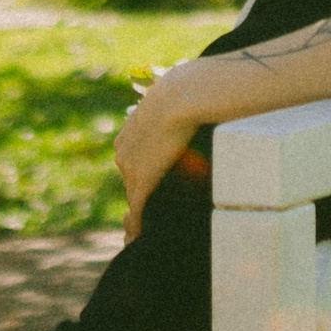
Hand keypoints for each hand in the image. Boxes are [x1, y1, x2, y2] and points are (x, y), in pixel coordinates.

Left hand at [115, 57, 216, 236]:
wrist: (186, 94)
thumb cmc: (193, 89)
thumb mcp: (182, 95)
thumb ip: (184, 105)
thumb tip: (207, 96)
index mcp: (131, 130)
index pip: (136, 160)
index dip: (147, 174)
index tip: (159, 185)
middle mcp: (124, 150)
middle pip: (133, 180)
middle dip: (145, 195)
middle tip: (157, 213)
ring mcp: (130, 167)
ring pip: (135, 197)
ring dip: (144, 213)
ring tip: (151, 232)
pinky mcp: (141, 183)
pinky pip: (137, 212)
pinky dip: (139, 228)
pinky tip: (141, 241)